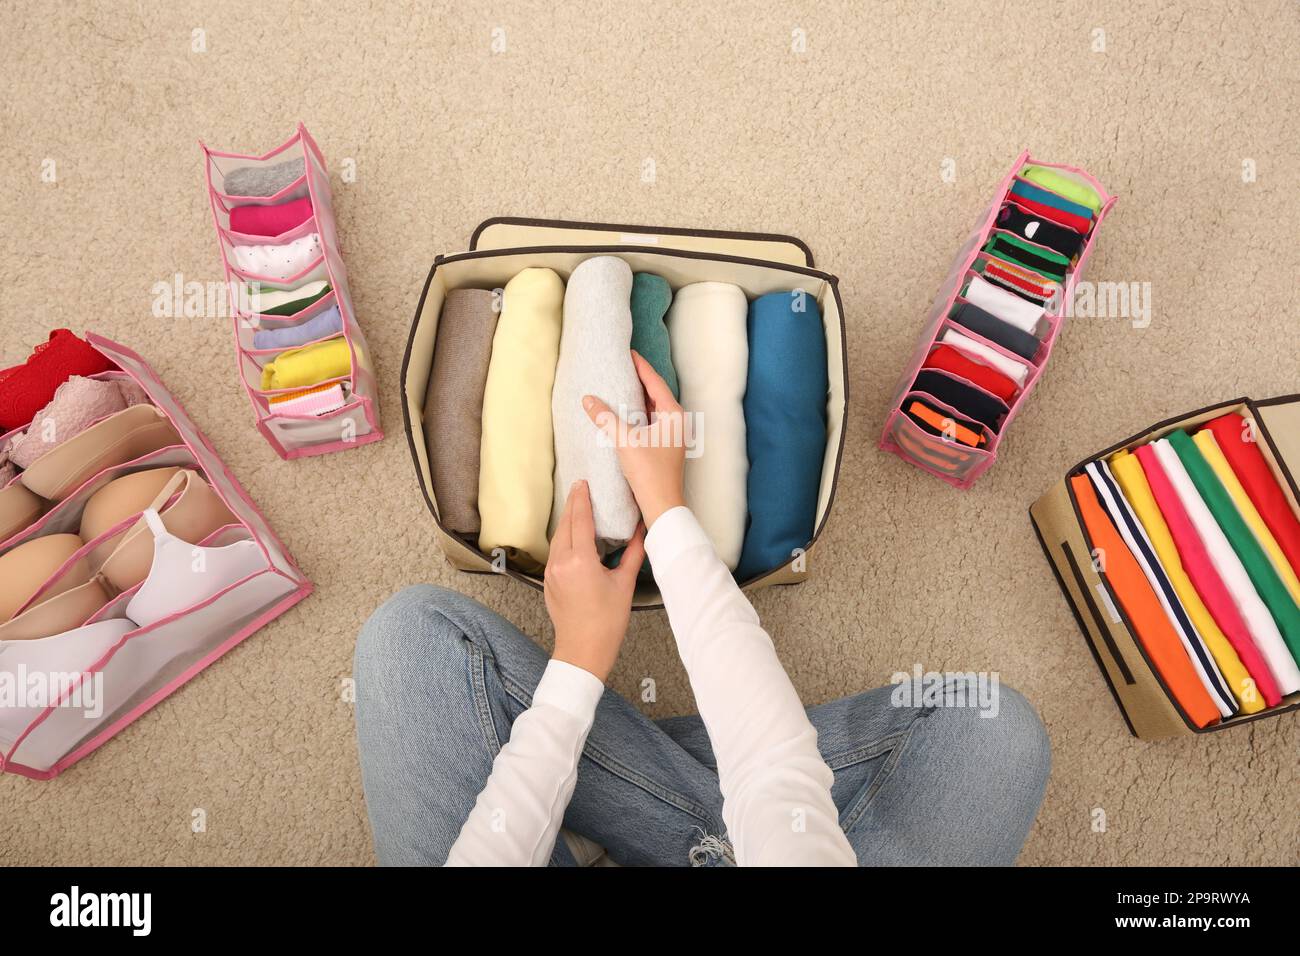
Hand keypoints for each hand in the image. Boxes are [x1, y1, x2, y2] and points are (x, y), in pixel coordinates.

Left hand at [545, 479, 645, 682]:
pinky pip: (556, 551)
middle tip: (581, 487)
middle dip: (573, 504)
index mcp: (580, 560)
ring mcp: (552, 572)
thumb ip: (633, 553)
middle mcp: (561, 562)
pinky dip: (564, 537)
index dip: (583, 498)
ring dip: (568, 520)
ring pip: (558, 537)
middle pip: (566, 524)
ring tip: (578, 507)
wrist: (583, 651)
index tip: (584, 482)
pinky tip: (574, 535)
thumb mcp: (624, 584)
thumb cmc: (607, 622)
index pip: (581, 519)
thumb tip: (642, 530)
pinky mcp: (549, 581)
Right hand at [583, 351, 686, 529]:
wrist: (662, 506)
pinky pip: (652, 422)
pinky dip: (639, 414)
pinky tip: (626, 413)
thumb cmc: (649, 473)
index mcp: (673, 415)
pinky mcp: (666, 446)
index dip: (641, 367)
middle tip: (623, 366)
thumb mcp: (625, 441)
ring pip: (654, 409)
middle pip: (656, 394)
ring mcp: (673, 435)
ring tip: (622, 384)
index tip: (629, 353)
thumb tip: (588, 400)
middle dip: (640, 380)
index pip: (655, 383)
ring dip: (639, 398)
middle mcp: (677, 422)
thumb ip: (606, 419)